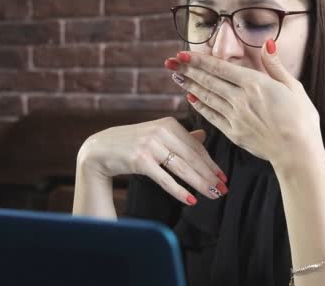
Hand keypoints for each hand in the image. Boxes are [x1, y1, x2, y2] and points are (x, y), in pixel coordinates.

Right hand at [76, 117, 228, 205]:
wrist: (101, 149)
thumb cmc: (132, 143)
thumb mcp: (157, 135)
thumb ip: (181, 137)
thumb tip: (204, 136)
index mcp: (169, 124)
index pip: (196, 146)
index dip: (211, 163)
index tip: (223, 177)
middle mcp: (161, 131)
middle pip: (192, 157)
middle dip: (210, 175)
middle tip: (223, 189)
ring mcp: (150, 145)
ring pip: (182, 168)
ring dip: (200, 183)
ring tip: (213, 194)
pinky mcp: (140, 160)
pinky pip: (165, 178)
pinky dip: (179, 190)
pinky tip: (191, 200)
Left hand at [164, 39, 320, 164]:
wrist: (298, 153)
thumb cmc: (301, 119)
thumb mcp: (293, 87)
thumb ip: (275, 66)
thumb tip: (267, 44)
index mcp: (255, 84)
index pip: (220, 68)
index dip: (199, 60)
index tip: (183, 53)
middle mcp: (240, 99)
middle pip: (208, 80)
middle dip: (187, 70)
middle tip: (169, 61)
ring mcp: (234, 117)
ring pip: (206, 97)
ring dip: (189, 85)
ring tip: (176, 76)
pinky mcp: (233, 132)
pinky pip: (211, 116)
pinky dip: (200, 106)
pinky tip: (191, 98)